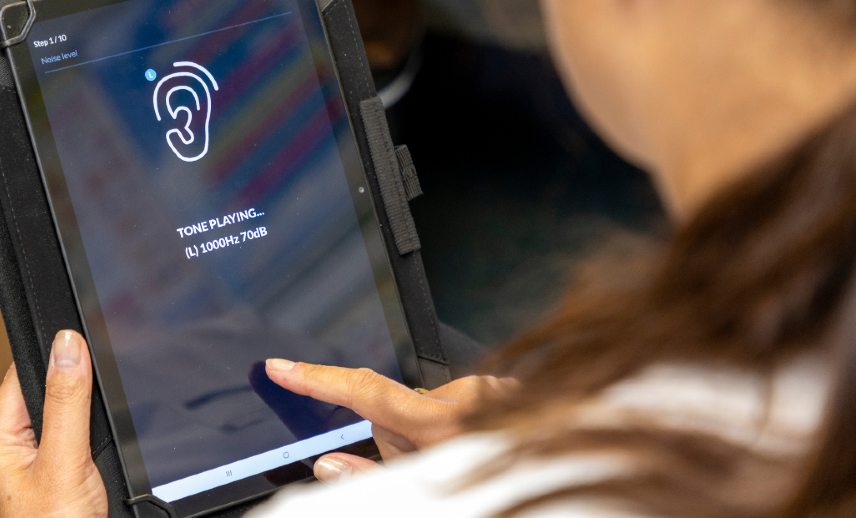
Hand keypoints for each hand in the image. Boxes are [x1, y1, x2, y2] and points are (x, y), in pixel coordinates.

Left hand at [0, 330, 107, 517]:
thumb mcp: (64, 462)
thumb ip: (67, 402)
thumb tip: (67, 345)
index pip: (21, 377)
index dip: (53, 355)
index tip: (82, 337)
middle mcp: (6, 456)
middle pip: (43, 396)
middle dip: (74, 388)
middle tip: (103, 385)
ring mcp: (28, 474)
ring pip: (60, 423)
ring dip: (84, 419)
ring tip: (98, 434)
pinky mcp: (51, 486)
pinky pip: (69, 447)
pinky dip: (89, 444)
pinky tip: (100, 454)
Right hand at [264, 359, 515, 481]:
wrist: (577, 481)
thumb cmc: (497, 494)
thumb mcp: (424, 494)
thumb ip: (371, 478)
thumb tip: (330, 463)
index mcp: (443, 426)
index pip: (365, 392)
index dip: (317, 379)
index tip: (282, 366)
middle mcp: (470, 399)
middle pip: (399, 408)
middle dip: (399, 435)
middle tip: (420, 468)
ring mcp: (494, 392)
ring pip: (435, 409)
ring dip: (437, 434)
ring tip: (463, 464)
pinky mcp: (513, 392)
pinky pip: (468, 405)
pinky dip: (466, 426)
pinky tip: (484, 448)